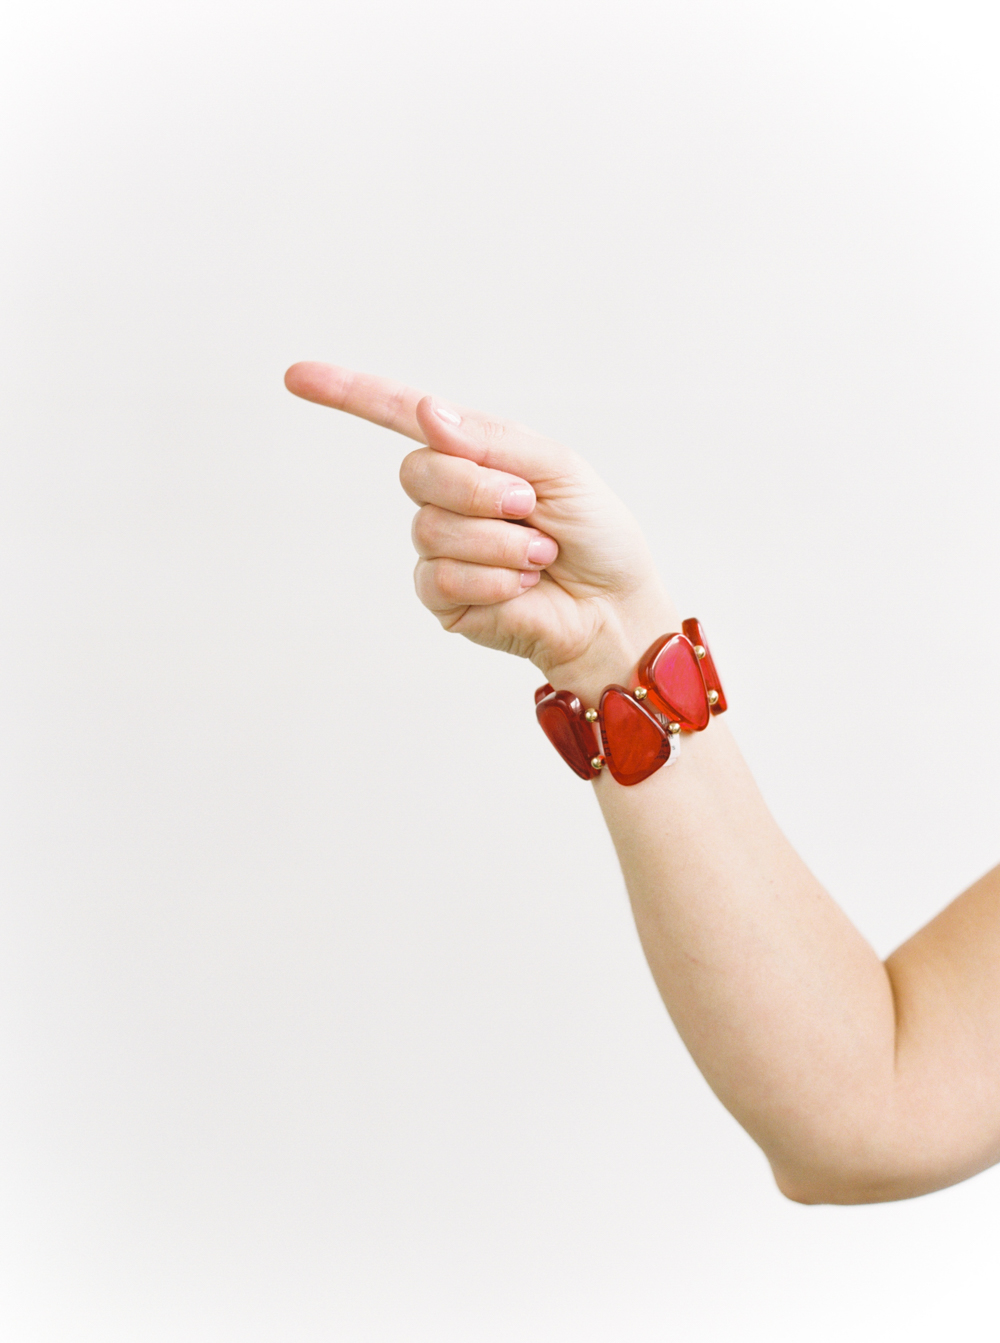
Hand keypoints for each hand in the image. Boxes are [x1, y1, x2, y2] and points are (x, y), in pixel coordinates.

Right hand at [284, 362, 678, 696]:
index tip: (296, 376)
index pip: (400, 415)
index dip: (349, 394)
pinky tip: (520, 587)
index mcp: (474, 453)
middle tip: (528, 507)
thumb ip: (494, 441)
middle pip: (418, 471)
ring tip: (538, 555)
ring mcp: (439, 547)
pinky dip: (492, 578)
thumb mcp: (559, 469)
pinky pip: (440, 575)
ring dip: (499, 542)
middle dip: (480, 489)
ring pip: (433, 528)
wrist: (612, 608)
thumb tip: (428, 412)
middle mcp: (448, 496)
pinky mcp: (442, 596)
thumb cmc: (595, 534)